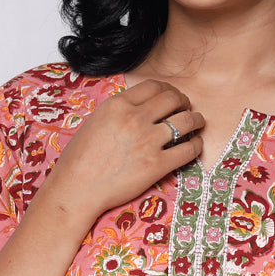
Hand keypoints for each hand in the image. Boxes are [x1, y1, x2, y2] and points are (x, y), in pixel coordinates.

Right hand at [38, 79, 203, 220]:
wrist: (77, 188)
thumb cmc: (79, 159)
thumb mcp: (96, 122)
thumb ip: (119, 111)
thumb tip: (141, 107)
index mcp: (117, 105)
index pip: (153, 86)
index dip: (168, 89)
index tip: (172, 96)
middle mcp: (134, 118)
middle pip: (173, 99)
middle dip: (184, 102)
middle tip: (186, 109)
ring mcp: (147, 141)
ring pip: (186, 121)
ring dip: (196, 120)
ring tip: (197, 123)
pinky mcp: (157, 165)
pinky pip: (188, 150)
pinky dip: (196, 145)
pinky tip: (195, 145)